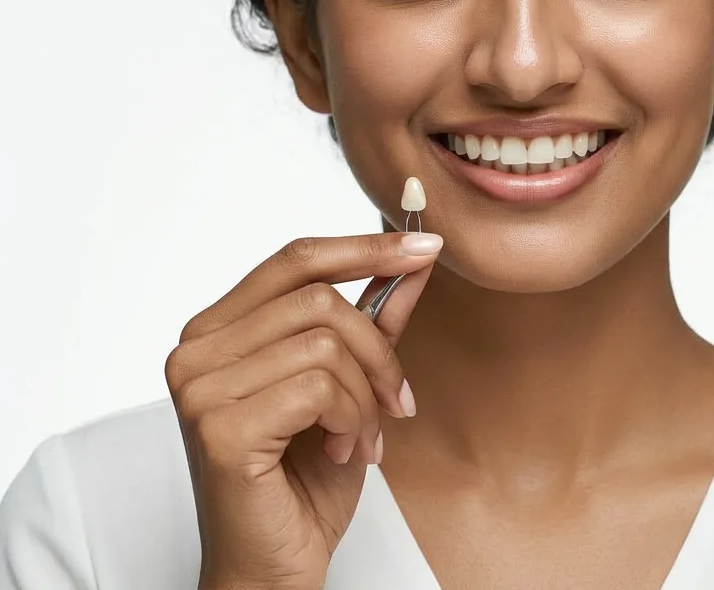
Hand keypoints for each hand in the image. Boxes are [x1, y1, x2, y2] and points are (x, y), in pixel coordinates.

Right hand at [164, 230, 442, 589]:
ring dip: (367, 394)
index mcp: (219, 327)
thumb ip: (373, 318)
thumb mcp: (350, 382)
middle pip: (319, 298)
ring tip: (362, 435)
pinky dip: (351, 419)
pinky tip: (341, 450)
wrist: (274, 566)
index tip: (426, 247)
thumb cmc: (304, 477)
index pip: (296, 259)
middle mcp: (197, 348)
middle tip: (398, 398)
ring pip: (325, 343)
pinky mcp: (219, 426)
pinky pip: (318, 387)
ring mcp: (200, 387)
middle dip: (378, 349)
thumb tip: (414, 261)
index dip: (365, 247)